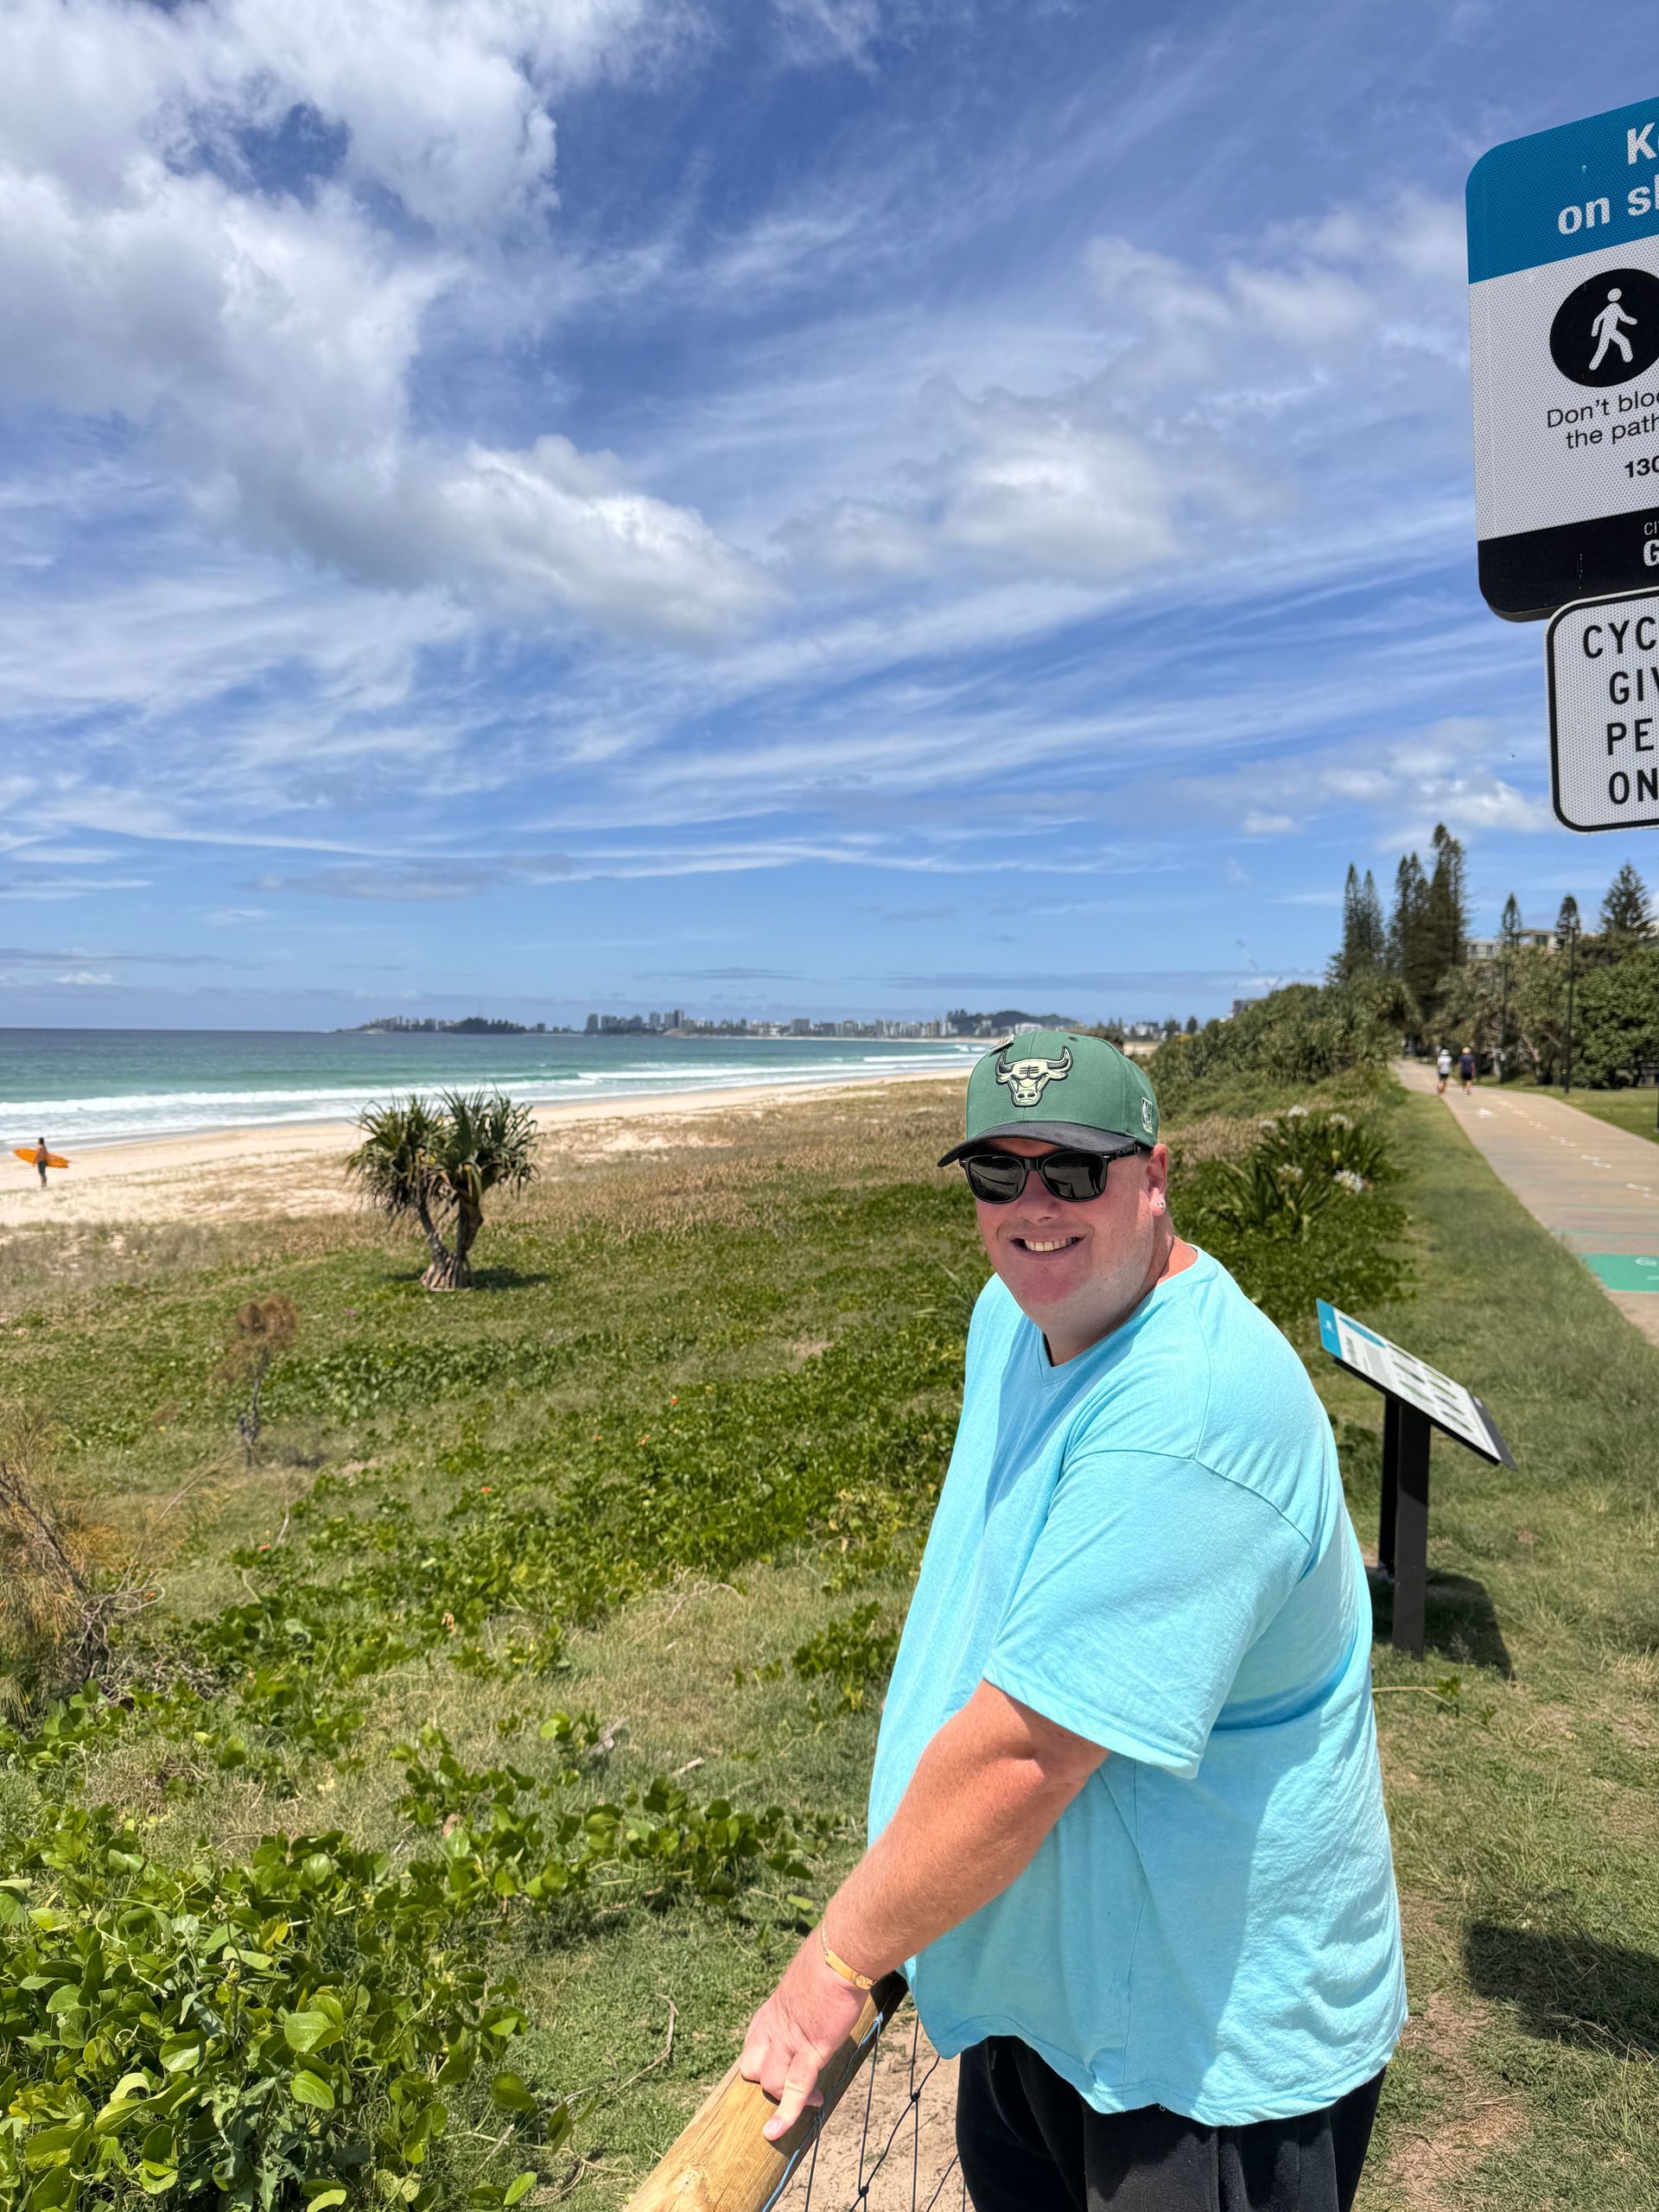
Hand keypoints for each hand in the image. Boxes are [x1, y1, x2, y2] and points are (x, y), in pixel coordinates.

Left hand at [738, 1932, 868, 2141]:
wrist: (840, 1959)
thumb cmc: (829, 1966)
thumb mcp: (804, 1986)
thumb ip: (800, 2005)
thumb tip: (815, 2006)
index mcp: (768, 2014)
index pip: (752, 2050)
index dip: (765, 2065)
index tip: (783, 2070)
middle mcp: (771, 2030)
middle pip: (753, 2070)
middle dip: (770, 2082)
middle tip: (797, 2082)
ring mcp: (788, 2042)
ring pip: (771, 2083)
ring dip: (786, 2098)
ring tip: (814, 2098)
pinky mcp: (809, 2051)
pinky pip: (793, 2088)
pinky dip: (785, 2113)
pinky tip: (777, 2131)